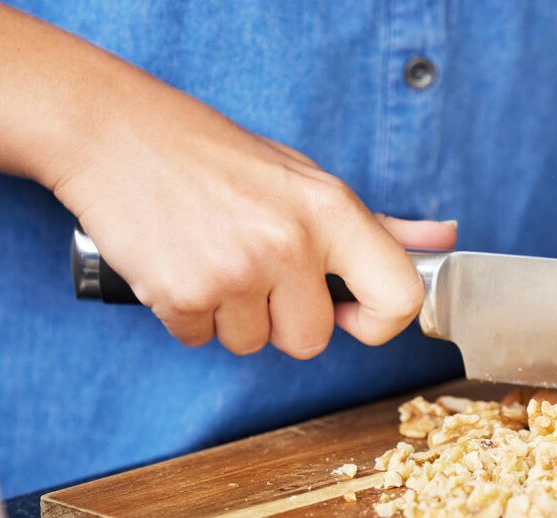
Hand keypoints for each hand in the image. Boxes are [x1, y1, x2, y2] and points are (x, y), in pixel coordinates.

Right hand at [49, 84, 454, 358]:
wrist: (114, 134)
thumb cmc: (214, 156)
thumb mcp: (303, 178)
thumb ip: (374, 224)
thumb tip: (441, 240)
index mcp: (330, 210)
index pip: (398, 297)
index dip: (380, 323)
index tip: (351, 314)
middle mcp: (289, 243)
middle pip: (311, 341)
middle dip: (282, 320)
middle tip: (254, 270)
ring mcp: (234, 272)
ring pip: (251, 345)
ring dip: (230, 316)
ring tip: (210, 256)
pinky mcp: (181, 295)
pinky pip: (200, 340)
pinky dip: (188, 315)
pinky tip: (179, 264)